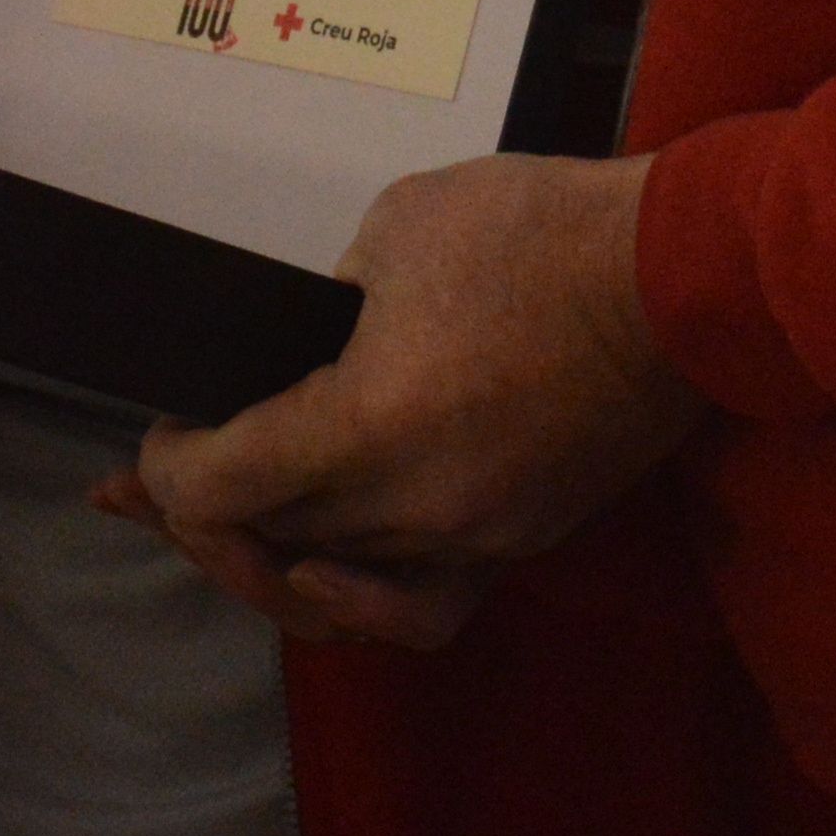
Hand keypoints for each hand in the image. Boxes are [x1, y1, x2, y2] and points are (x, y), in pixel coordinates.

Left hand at [118, 153, 699, 648]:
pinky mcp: (520, 540)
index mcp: (365, 428)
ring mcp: (472, 536)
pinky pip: (422, 605)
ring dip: (271, 561)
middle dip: (199, 518)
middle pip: (267, 548)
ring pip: (335, 587)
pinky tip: (328, 578)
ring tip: (226, 536)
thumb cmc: (541, 234)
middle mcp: (412, 508)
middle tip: (155, 488)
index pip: (221, 490)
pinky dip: (365, 601)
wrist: (680, 276)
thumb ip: (327, 307)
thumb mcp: (395, 230)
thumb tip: (312, 349)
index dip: (169, 469)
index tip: (163, 434)